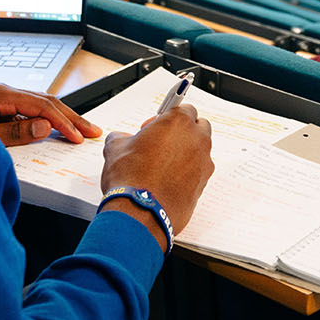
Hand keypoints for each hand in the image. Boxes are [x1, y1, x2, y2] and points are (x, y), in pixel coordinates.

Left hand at [0, 84, 99, 145]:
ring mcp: (3, 97)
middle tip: (92, 131)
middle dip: (72, 117)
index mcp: (3, 94)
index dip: (63, 123)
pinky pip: (31, 109)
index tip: (78, 137)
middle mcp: (5, 92)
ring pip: (42, 103)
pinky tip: (56, 127)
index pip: (43, 107)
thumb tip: (45, 125)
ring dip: (63, 116)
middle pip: (48, 101)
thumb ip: (15, 132)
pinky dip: (48, 117)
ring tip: (82, 129)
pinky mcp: (1, 105)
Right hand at [99, 102, 212, 245]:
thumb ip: (123, 136)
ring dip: (187, 152)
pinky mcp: (204, 183)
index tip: (157, 125)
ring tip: (163, 164)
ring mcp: (203, 162)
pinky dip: (188, 172)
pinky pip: (199, 171)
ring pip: (200, 149)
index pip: (183, 108)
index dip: (168, 117)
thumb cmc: (131, 178)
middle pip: (197, 126)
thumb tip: (121, 139)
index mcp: (178, 122)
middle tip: (162, 142)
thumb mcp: (115, 147)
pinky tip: (169, 180)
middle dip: (183, 131)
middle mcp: (196, 139)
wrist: (140, 212)